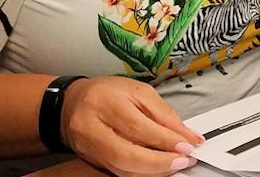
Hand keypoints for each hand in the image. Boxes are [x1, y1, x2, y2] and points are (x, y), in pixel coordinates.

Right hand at [61, 76, 202, 176]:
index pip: (138, 127)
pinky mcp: (92, 161)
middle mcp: (93, 128)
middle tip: (184, 160)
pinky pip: (119, 172)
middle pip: (127, 155)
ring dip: (154, 171)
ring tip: (175, 164)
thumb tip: (186, 134)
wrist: (71, 104)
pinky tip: (158, 167)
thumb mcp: (138, 90)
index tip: (189, 145)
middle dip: (160, 162)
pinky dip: (142, 172)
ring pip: (122, 169)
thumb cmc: (106, 93)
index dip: (165, 140)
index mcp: (106, 103)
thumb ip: (163, 112)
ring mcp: (90, 148)